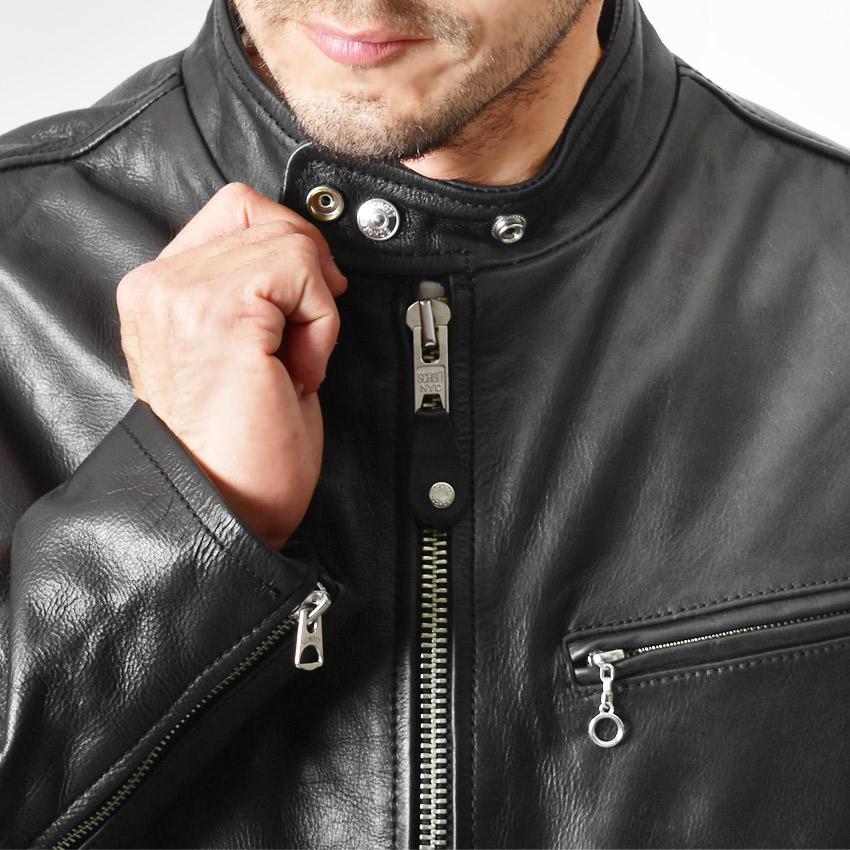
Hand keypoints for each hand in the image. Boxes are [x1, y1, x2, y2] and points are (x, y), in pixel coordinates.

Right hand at [116, 182, 347, 549]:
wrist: (230, 509)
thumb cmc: (244, 448)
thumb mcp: (243, 351)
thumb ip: (253, 290)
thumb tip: (305, 251)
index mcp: (161, 292)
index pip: (235, 211)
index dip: (288, 245)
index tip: (305, 304)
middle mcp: (160, 285)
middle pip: (262, 213)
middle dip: (305, 273)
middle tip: (304, 338)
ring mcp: (182, 292)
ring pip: (288, 240)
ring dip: (314, 307)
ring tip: (294, 365)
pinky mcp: (217, 309)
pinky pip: (301, 269)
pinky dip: (321, 322)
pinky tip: (298, 372)